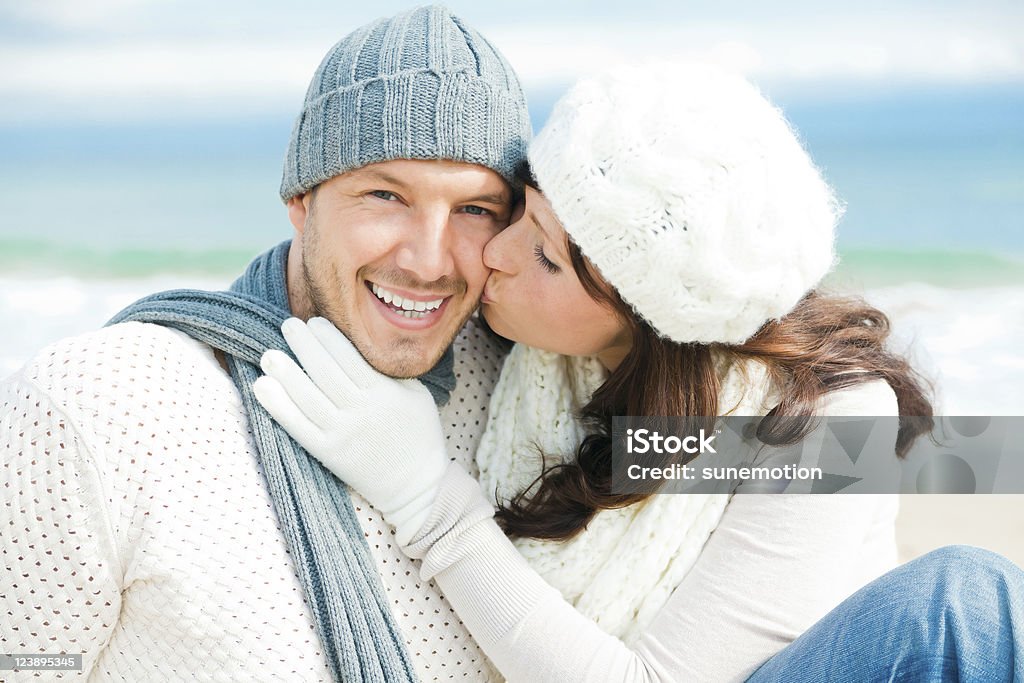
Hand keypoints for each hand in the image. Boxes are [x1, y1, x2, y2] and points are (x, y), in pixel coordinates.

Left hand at [253, 317, 448, 542]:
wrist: (416, 485)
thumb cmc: (419, 433)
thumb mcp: (418, 395)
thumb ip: (392, 370)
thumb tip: (364, 341)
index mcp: (384, 393)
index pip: (349, 358)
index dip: (328, 338)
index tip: (315, 323)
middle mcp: (361, 411)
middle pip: (324, 372)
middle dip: (304, 346)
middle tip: (288, 326)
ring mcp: (342, 434)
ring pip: (307, 397)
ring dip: (285, 373)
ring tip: (269, 354)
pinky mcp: (328, 453)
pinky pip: (298, 427)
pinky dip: (279, 407)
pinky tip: (264, 387)